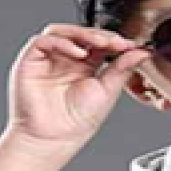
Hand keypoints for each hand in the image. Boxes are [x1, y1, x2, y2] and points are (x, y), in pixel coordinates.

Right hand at [6, 23, 153, 147]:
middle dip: (101, 35)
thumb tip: (140, 53)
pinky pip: (44, 41)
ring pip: (62, 32)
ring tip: (102, 43)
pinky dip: (62, 42)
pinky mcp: (31, 60)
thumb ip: (122, 69)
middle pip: (81, 34)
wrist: (54, 138)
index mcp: (85, 67)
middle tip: (118, 42)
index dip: (113, 41)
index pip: (98, 44)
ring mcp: (48, 59)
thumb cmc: (77, 121)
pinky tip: (79, 53)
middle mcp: (66, 60)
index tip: (130, 45)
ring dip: (83, 34)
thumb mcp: (107, 91)